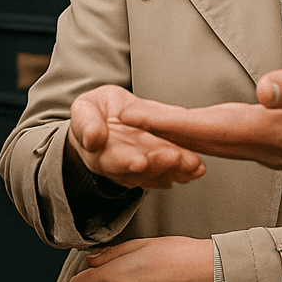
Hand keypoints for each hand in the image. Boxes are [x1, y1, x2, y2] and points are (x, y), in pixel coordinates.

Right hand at [70, 85, 205, 188]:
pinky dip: (183, 171)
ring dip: (175, 169)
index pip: (112, 160)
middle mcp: (120, 166)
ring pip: (158, 172)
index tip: (138, 162)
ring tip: (192, 164)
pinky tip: (196, 168)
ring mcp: (139, 168)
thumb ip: (87, 122)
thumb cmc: (95, 113)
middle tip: (175, 158)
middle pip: (140, 169)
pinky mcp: (155, 165)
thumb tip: (93, 138)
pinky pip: (169, 171)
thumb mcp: (84, 109)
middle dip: (158, 164)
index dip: (125, 162)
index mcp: (99, 153)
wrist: (104, 120)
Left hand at [118, 51, 281, 166]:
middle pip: (199, 139)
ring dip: (167, 134)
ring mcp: (268, 147)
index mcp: (278, 131)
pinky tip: (171, 127)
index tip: (132, 117)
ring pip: (207, 142)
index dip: (170, 122)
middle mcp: (267, 146)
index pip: (212, 128)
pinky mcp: (270, 141)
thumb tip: (265, 89)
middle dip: (154, 131)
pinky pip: (220, 141)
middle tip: (109, 122)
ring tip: (128, 123)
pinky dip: (190, 134)